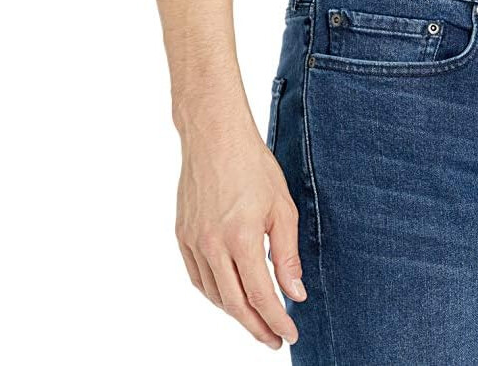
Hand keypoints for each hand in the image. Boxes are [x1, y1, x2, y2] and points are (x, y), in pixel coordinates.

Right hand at [174, 111, 305, 348]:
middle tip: (273, 339)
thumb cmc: (253, 166)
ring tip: (255, 320)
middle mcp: (212, 245)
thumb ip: (287, 255)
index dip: (276, 320)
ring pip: (213, 294)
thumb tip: (295, 292)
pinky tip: (229, 296)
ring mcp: (193, 241)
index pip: (260, 295)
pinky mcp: (182, 234)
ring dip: (235, 313)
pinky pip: (197, 277)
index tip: (290, 334)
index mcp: (241, 238)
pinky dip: (214, 293)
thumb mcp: (282, 209)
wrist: (214, 137)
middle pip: (234, 304)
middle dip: (256, 327)